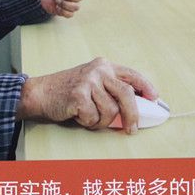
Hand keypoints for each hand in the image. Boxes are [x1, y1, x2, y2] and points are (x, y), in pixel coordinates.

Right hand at [17, 58, 157, 134]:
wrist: (40, 93)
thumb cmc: (68, 91)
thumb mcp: (92, 82)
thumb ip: (111, 89)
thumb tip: (136, 108)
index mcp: (104, 66)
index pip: (132, 75)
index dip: (146, 87)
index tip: (154, 98)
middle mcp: (98, 70)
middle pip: (126, 94)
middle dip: (132, 115)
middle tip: (132, 129)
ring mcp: (88, 81)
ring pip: (110, 111)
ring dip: (101, 121)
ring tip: (89, 116)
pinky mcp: (78, 95)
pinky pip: (94, 118)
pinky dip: (88, 122)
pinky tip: (78, 115)